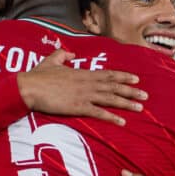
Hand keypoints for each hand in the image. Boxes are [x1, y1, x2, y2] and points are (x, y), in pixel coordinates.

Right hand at [17, 49, 147, 125]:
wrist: (29, 87)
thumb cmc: (38, 76)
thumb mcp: (51, 60)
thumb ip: (62, 55)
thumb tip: (69, 54)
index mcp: (82, 73)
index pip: (108, 74)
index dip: (123, 76)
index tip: (136, 78)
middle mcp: (87, 83)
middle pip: (113, 86)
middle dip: (131, 91)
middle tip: (145, 96)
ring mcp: (83, 95)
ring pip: (110, 99)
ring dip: (126, 104)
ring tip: (139, 108)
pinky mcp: (77, 106)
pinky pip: (98, 113)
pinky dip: (111, 117)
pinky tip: (121, 121)